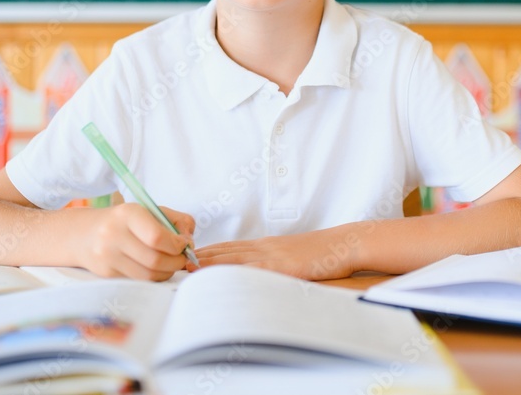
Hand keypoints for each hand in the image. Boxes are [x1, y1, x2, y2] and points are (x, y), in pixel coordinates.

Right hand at [74, 203, 195, 280]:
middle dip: (176, 262)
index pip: (157, 237)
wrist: (85, 234)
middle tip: (182, 258)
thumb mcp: (150, 211)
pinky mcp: (106, 273)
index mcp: (128, 214)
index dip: (177, 245)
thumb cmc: (125, 221)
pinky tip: (155, 268)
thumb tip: (189, 241)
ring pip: (147, 275)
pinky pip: (138, 281)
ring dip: (166, 272)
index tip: (183, 244)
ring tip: (170, 264)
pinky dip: (152, 277)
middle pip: (154, 259)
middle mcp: (113, 234)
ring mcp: (107, 256)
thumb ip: (177, 221)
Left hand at [192, 227, 358, 280]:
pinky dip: (234, 273)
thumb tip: (259, 276)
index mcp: (266, 246)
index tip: (187, 257)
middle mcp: (264, 247)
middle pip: (224, 251)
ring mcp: (272, 255)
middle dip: (199, 257)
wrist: (344, 243)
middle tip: (176, 262)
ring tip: (187, 268)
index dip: (207, 252)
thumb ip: (275, 264)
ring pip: (233, 258)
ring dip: (209, 263)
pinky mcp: (282, 266)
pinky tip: (220, 277)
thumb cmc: (323, 253)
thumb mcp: (294, 257)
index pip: (229, 248)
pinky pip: (253, 270)